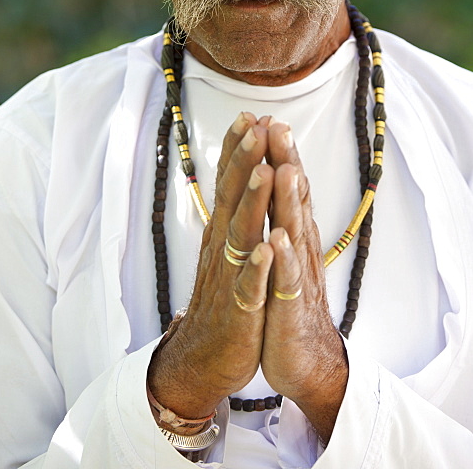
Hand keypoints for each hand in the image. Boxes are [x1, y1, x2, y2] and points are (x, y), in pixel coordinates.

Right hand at [147, 112, 275, 419]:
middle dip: (244, 162)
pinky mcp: (241, 312)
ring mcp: (230, 278)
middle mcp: (223, 248)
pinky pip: (249, 288)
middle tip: (254, 126)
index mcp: (223, 232)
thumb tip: (239, 168)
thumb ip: (231, 210)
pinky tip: (267, 249)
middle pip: (232, 198)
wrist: (205, 358)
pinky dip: (257, 268)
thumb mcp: (225, 248)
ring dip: (252, 203)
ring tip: (264, 171)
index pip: (228, 183)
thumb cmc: (223, 296)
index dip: (237, 151)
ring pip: (241, 235)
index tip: (248, 114)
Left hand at [260, 122, 347, 442]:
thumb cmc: (287, 298)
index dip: (277, 153)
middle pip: (292, 199)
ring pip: (293, 231)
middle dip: (285, 162)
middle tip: (279, 126)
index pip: (285, 186)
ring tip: (282, 169)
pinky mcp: (290, 307)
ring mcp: (296, 275)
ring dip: (287, 201)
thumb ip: (281, 213)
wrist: (305, 358)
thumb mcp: (282, 251)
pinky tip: (276, 240)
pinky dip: (282, 259)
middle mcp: (298, 247)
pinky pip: (286, 280)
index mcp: (291, 232)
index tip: (265, 117)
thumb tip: (276, 172)